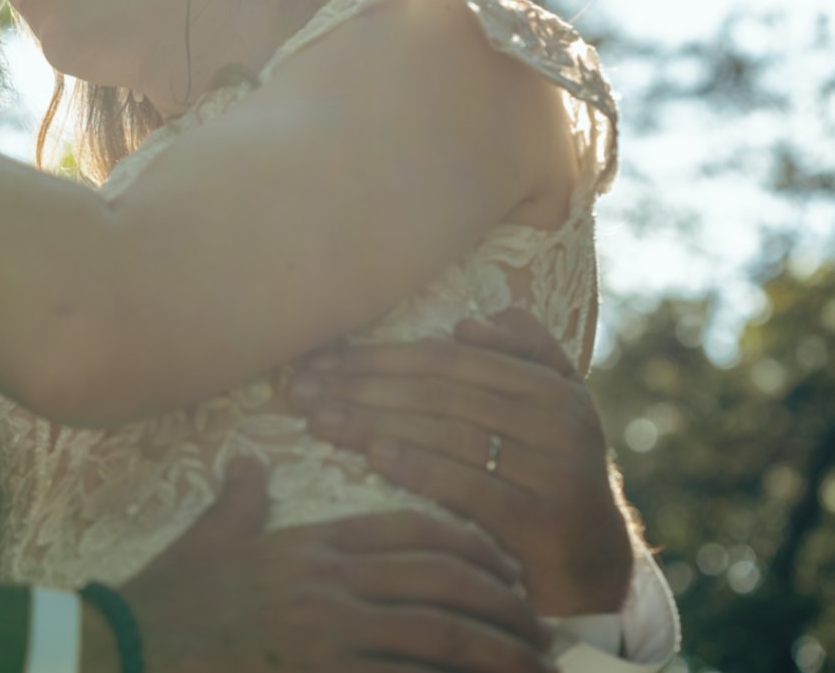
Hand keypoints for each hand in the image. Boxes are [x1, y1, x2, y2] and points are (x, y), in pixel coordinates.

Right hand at [100, 458, 552, 672]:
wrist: (132, 643)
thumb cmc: (173, 597)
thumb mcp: (209, 538)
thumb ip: (240, 499)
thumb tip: (248, 464)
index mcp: (312, 544)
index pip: (412, 530)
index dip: (467, 546)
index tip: (501, 566)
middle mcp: (330, 582)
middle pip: (441, 579)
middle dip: (498, 602)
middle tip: (533, 623)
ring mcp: (328, 632)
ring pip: (439, 634)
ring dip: (494, 650)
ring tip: (529, 664)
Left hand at [289, 309, 633, 615]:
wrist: (593, 570)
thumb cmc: (548, 478)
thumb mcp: (545, 410)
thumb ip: (520, 355)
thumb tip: (468, 324)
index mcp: (551, 385)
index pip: (448, 360)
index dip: (380, 355)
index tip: (322, 358)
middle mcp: (558, 420)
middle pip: (439, 394)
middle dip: (361, 387)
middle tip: (300, 387)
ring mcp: (554, 472)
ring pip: (446, 435)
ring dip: (373, 423)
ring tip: (316, 419)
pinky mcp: (543, 522)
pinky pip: (469, 487)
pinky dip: (418, 467)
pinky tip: (372, 456)